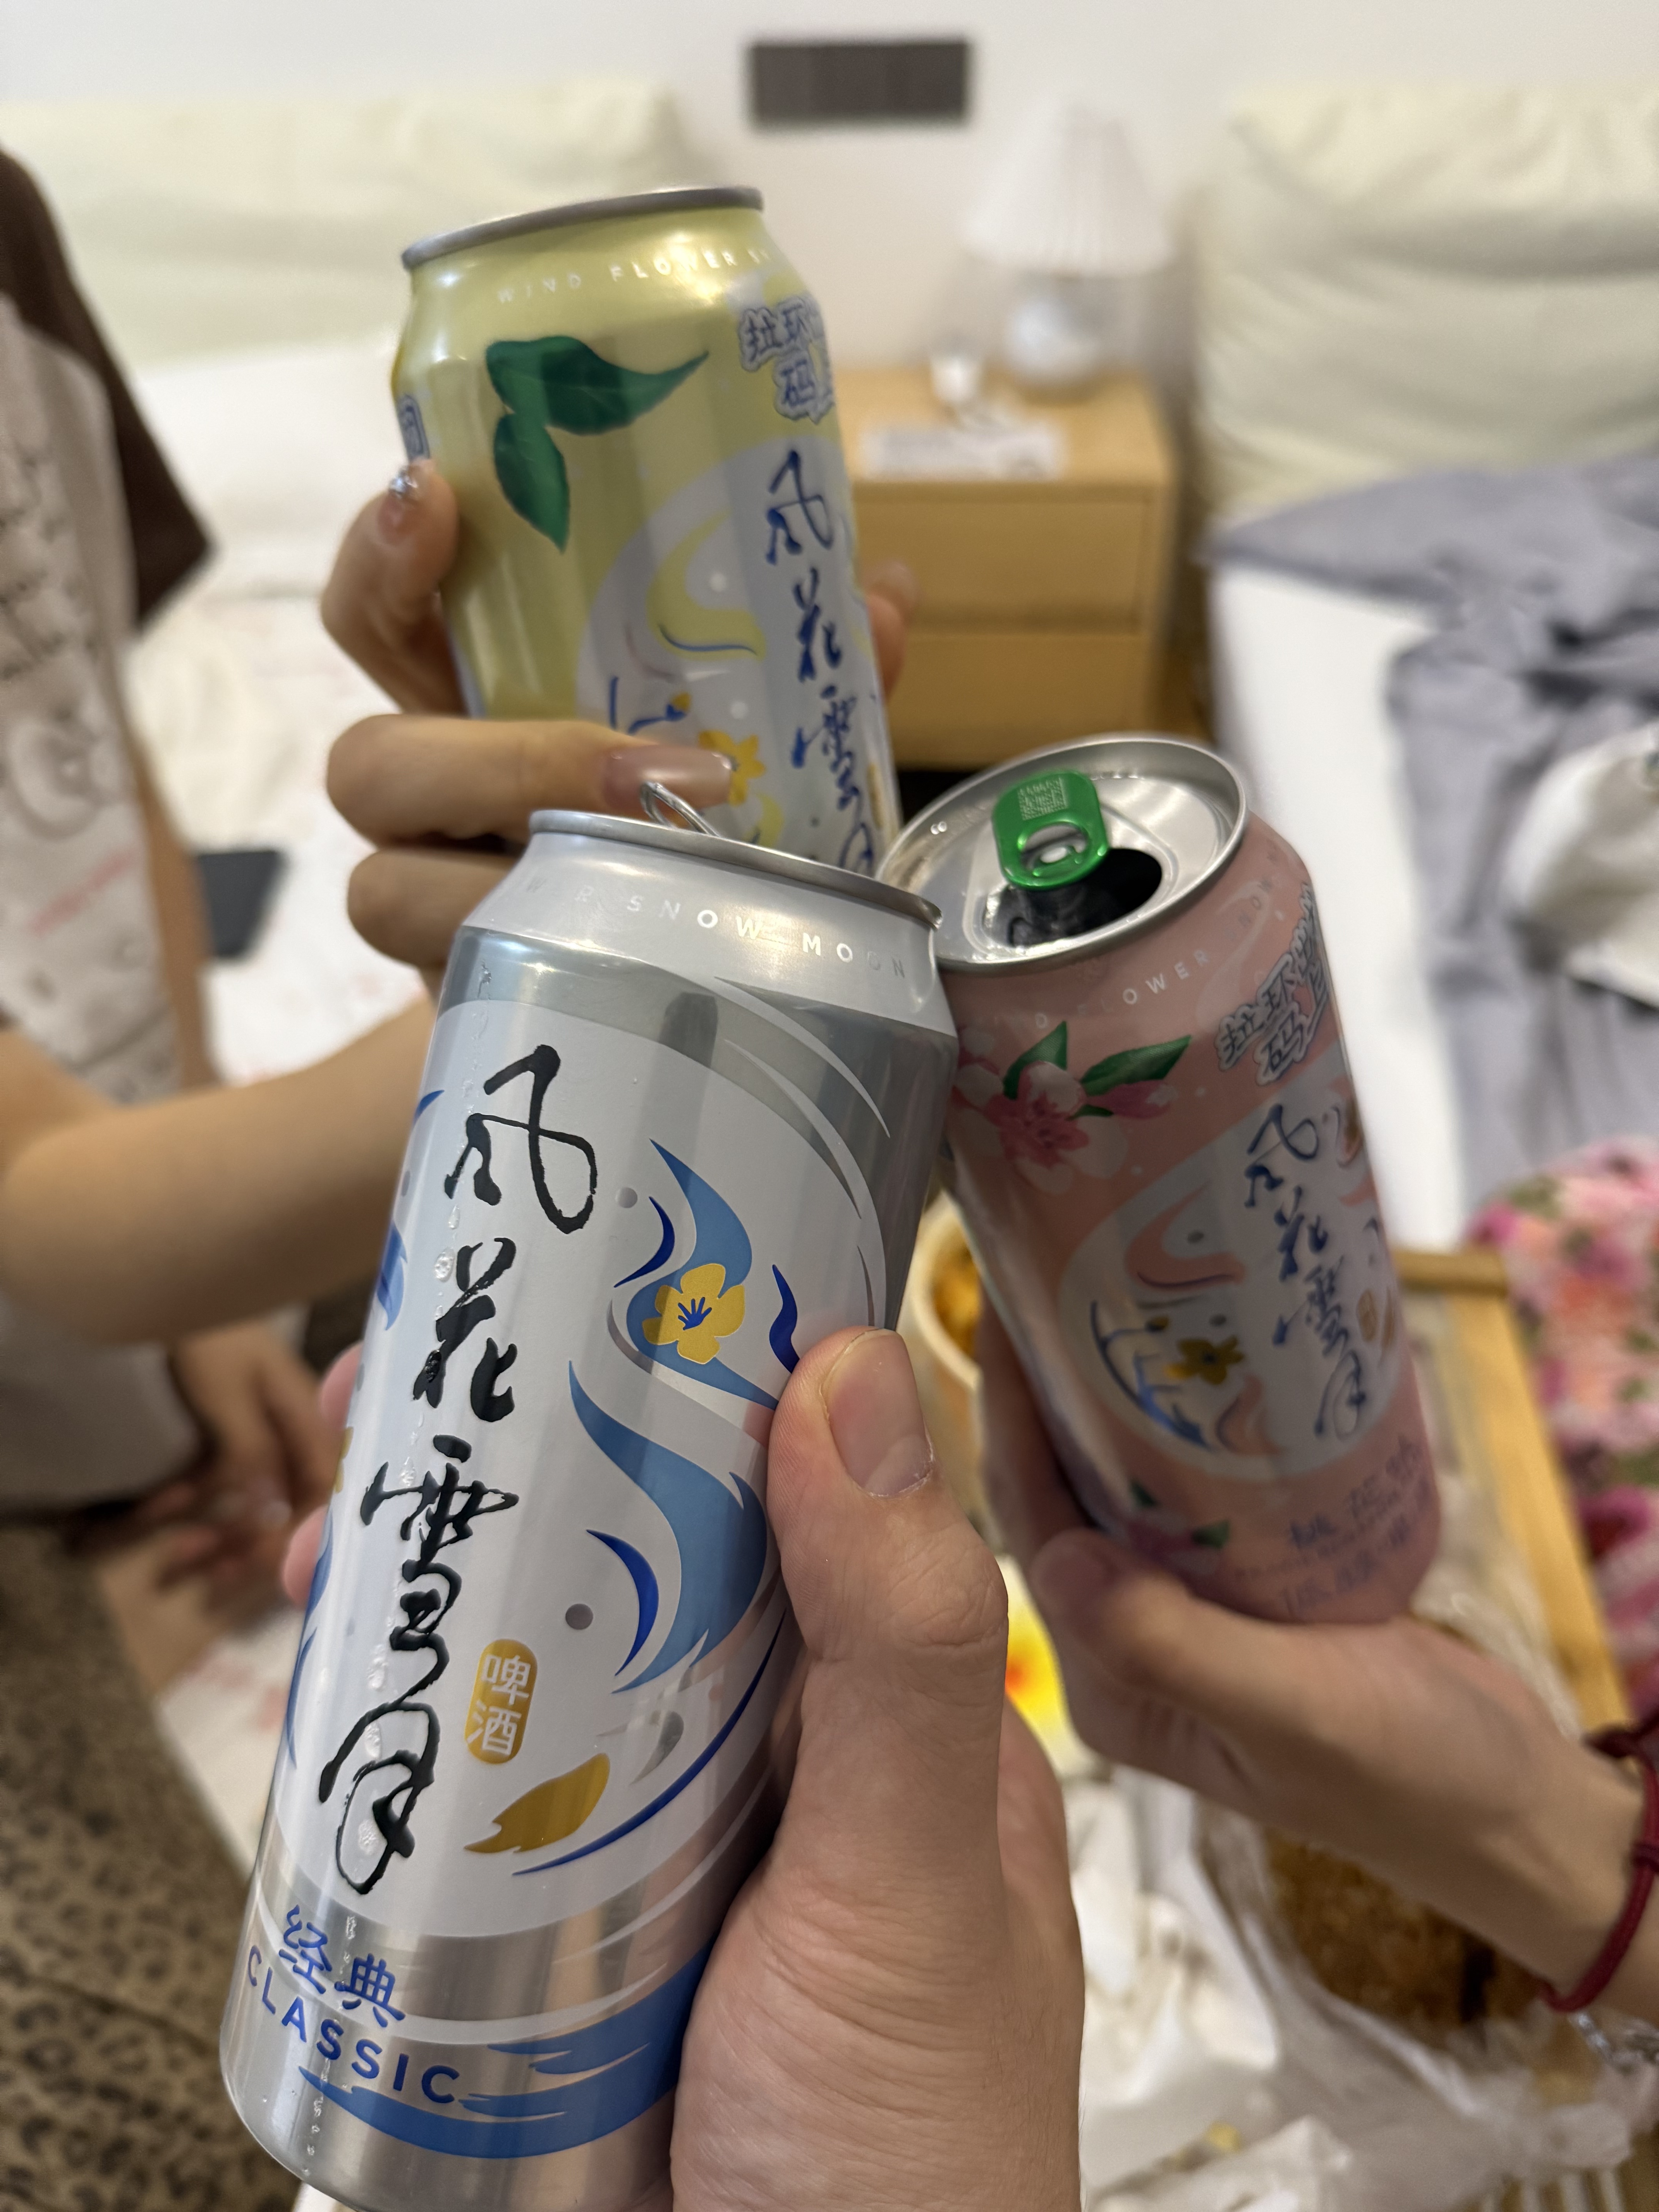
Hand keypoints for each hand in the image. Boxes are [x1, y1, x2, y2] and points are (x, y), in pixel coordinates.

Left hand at [162, 1322, 336, 1595]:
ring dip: (218, 1538)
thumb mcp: (229, 1394)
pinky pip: (224, 1487)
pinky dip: (195, 1506)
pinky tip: (157, 1515)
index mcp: (311, 1422)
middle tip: (202, 1582)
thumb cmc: (212, 1336)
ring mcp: (266, 1438)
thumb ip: (252, 1453)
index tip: (256, 1570)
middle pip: (290, 1509)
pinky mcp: (235, 1438)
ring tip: (171, 1565)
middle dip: (247, 1550)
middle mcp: (298, 1436)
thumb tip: (268, 1516)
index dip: (298, 1540)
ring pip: (255, 1505)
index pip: (323, 1495)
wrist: (180, 1290)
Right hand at [284, 1329, 1081, 2211]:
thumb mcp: (909, 1876)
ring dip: (442, 1596)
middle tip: (380, 1422)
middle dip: (515, 1481)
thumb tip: (849, 1369)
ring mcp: (667, 1844)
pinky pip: (485, 1802)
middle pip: (638, 1568)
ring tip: (329, 1554)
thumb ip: (899, 1647)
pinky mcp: (571, 1937)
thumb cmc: (906, 2153)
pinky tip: (337, 1708)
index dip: (678, 1384)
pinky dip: (409, 1741)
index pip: (790, 1493)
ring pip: (547, 1671)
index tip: (568, 1308)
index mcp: (888, 1711)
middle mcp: (779, 1758)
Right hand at [318, 460, 917, 976]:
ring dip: (507, 888)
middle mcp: (430, 803)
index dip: (384, 556)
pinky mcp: (463, 996)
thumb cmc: (685, 845)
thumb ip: (803, 682)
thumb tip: (884, 598)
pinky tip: (634, 974)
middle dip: (496, 767)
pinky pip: (461, 984)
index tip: (438, 498)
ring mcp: (430, 906)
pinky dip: (548, 972)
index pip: (376, 615)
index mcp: (471, 708)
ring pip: (385, 890)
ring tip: (649, 893)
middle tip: (633, 780)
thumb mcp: (744, 752)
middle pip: (368, 765)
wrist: (666, 1000)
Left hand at [977, 1301, 1642, 2001]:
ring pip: (1120, 1490)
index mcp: (1115, 1686)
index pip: (1034, 1532)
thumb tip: (1058, 1559)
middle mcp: (1131, 1649)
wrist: (1514, 1805)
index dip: (1014, 1422)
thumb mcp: (1293, 1710)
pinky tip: (1195, 1366)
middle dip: (1049, 1397)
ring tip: (1108, 1298)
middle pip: (1062, 1499)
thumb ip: (1174, 1645)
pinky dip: (1183, 1434)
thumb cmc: (1412, 1775)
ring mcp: (1187, 1618)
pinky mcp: (1244, 1594)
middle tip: (1056, 1280)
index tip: (1009, 1314)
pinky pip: (1189, 1498)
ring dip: (1110, 1406)